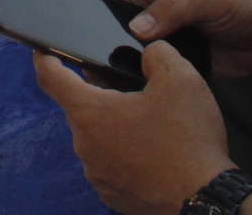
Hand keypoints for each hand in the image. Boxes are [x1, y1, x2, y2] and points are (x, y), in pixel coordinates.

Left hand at [33, 43, 234, 214]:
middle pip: (80, 108)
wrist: (207, 201)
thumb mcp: (180, 79)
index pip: (51, 78)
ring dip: (114, 125)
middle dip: (98, 93)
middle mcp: (85, 146)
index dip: (44, 59)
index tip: (44, 52)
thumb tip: (149, 53)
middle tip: (127, 86)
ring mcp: (97, 174)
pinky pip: (110, 163)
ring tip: (148, 121)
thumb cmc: (189, 142)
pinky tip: (152, 150)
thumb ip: (157, 54)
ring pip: (97, 137)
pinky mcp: (113, 194)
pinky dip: (124, 153)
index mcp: (90, 113)